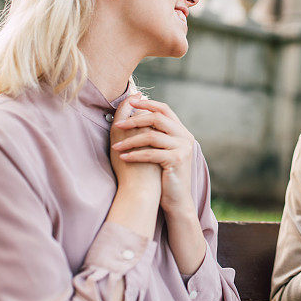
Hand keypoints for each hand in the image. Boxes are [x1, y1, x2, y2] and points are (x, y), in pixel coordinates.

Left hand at [111, 96, 194, 213]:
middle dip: (135, 120)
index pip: (164, 109)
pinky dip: (135, 154)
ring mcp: (183, 148)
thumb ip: (156, 134)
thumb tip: (135, 116)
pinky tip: (123, 157)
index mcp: (181, 131)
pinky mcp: (177, 160)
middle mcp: (185, 137)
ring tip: (115, 146)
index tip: (130, 102)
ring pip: (152, 136)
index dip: (147, 104)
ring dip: (131, 140)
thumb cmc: (164, 175)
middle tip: (117, 125)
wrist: (177, 199)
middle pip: (157, 118)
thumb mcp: (162, 150)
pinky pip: (151, 153)